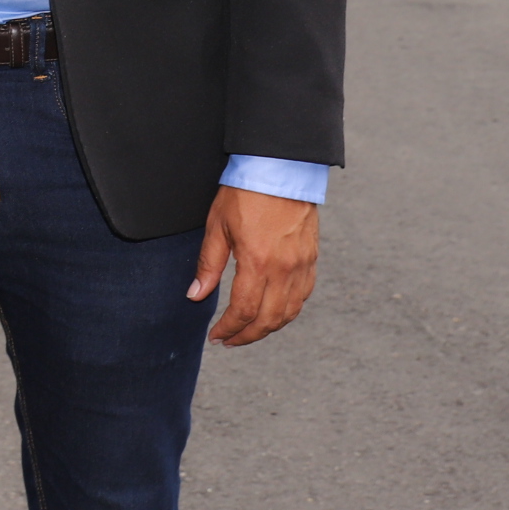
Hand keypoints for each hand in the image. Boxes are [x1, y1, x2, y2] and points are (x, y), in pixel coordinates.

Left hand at [188, 186, 319, 346]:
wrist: (280, 169)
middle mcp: (284, 269)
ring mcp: (302, 265)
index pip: (243, 311)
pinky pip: (303, 296)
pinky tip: (274, 312)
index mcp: (257, 262)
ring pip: (289, 312)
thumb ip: (208, 264)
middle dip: (247, 336)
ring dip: (268, 328)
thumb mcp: (217, 226)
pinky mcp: (312, 259)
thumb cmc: (244, 193)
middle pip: (268, 320)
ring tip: (249, 332)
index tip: (216, 336)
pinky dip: (288, 311)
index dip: (228, 329)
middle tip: (229, 341)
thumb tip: (196, 294)